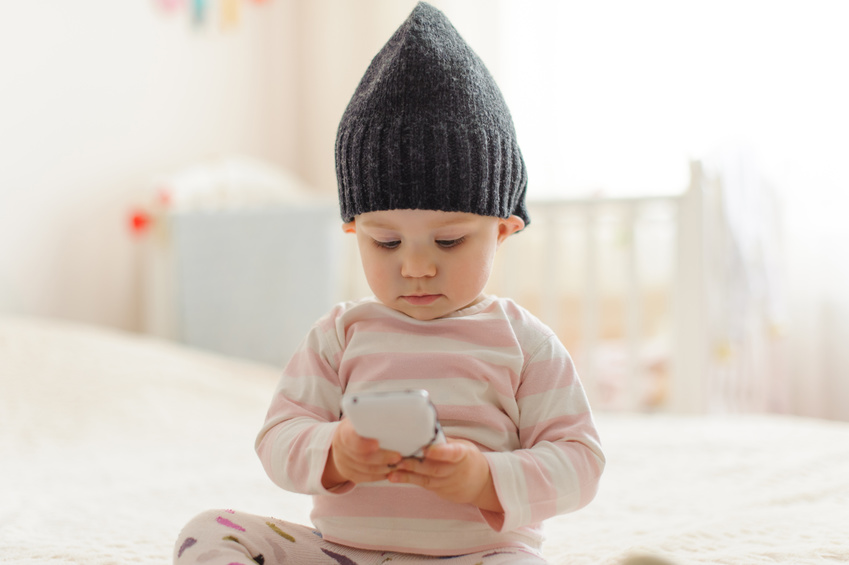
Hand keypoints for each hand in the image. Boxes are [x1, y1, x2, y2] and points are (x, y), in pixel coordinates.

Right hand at [322, 418, 402, 488]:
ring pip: (366, 470)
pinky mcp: (349, 474)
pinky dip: (380, 475)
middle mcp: (341, 448)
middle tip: (398, 456)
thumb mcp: (361, 417)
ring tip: (399, 463)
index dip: (363, 444)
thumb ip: (372, 417)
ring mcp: (344, 463)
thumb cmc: (359, 425)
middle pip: (362, 458)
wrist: (343, 441)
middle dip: (382, 458)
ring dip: (384, 468)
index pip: (350, 439)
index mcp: (344, 431)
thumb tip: (393, 412)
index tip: (377, 444)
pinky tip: (391, 470)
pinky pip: (366, 478)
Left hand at [387, 439, 502, 512]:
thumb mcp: (462, 445)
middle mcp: (455, 470)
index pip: (454, 453)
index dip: (441, 452)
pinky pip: (422, 485)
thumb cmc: (466, 457)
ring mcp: (447, 482)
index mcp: (463, 454)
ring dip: (407, 475)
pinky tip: (393, 477)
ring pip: (426, 479)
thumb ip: (445, 441)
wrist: (480, 483)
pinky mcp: (439, 490)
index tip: (428, 449)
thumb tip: (424, 429)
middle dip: (416, 465)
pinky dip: (408, 480)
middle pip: (435, 468)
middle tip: (399, 459)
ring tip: (392, 471)